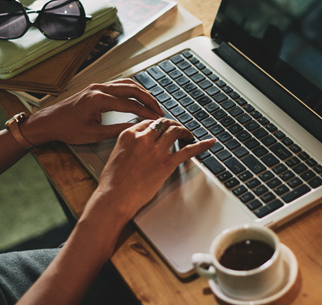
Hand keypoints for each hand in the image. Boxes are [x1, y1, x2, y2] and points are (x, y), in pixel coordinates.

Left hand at [22, 79, 163, 145]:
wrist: (49, 122)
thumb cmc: (66, 128)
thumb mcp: (94, 134)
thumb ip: (117, 130)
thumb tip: (135, 129)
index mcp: (98, 100)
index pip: (129, 104)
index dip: (145, 112)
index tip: (156, 119)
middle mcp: (99, 89)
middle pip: (132, 89)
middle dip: (149, 100)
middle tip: (160, 110)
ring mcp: (97, 86)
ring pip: (127, 84)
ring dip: (142, 93)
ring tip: (153, 104)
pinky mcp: (96, 87)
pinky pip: (119, 84)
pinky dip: (132, 90)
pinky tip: (138, 97)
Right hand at [95, 118, 214, 217]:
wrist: (114, 197)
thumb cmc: (112, 182)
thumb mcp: (116, 155)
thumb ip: (129, 146)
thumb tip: (138, 146)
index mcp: (129, 135)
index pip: (148, 122)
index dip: (158, 125)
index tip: (163, 129)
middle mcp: (144, 138)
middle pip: (163, 123)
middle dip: (172, 124)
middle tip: (178, 129)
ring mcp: (157, 150)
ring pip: (175, 131)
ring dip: (184, 131)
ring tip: (188, 134)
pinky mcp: (167, 163)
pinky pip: (188, 150)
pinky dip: (201, 145)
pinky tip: (209, 142)